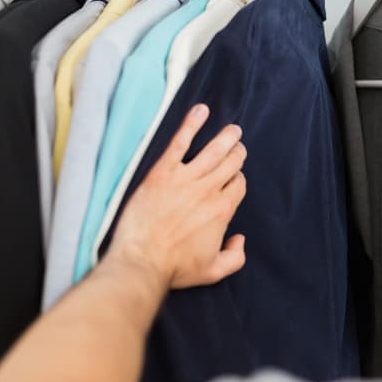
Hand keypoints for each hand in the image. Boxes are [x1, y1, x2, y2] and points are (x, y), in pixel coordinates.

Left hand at [111, 104, 247, 288]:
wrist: (141, 262)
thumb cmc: (174, 268)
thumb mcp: (213, 271)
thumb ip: (235, 256)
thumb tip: (239, 239)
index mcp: (222, 211)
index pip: (238, 184)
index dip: (238, 178)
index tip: (234, 177)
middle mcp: (208, 191)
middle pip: (231, 163)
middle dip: (237, 153)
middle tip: (237, 145)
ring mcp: (185, 179)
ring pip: (214, 150)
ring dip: (226, 136)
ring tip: (232, 129)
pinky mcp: (162, 173)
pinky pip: (180, 142)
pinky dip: (192, 124)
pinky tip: (201, 110)